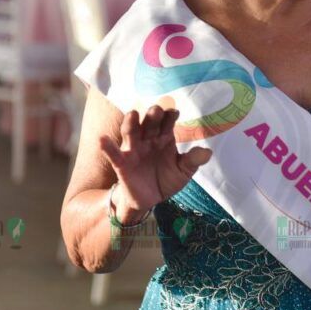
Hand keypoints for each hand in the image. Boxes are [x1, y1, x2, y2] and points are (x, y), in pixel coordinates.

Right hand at [99, 105, 211, 221]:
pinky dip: (107, 146)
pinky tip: (102, 139)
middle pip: (149, 122)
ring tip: (133, 114)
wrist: (149, 200)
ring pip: (131, 131)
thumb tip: (208, 152)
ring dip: (131, 122)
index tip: (174, 113)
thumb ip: (192, 160)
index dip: (170, 116)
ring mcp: (134, 149)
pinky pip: (113, 153)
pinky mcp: (122, 163)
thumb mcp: (183, 172)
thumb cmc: (166, 179)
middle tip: (157, 109)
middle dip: (153, 115)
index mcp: (164, 137)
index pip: (167, 122)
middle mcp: (148, 139)